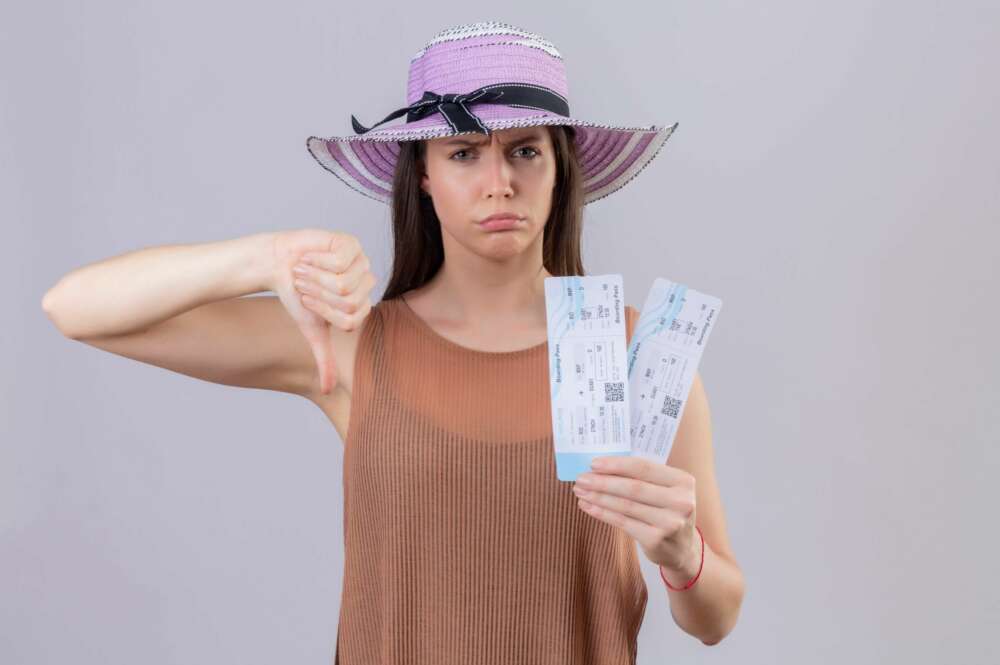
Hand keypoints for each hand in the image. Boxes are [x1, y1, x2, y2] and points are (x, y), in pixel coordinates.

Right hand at [270, 229, 375, 394]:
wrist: (279, 264)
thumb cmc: (297, 296)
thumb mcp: (312, 330)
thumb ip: (325, 359)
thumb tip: (328, 391)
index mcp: (362, 305)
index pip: (351, 320)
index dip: (324, 311)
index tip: (309, 302)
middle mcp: (366, 283)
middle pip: (349, 301)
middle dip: (318, 295)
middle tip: (306, 284)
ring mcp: (361, 261)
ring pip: (343, 282)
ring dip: (316, 277)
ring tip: (306, 270)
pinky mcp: (351, 243)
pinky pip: (339, 260)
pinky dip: (317, 260)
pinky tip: (311, 256)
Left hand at [573, 456, 699, 575]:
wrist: (682, 549)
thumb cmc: (666, 511)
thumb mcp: (666, 490)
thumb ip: (642, 477)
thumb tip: (600, 467)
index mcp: (683, 481)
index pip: (644, 467)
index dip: (616, 465)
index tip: (593, 463)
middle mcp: (680, 502)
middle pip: (633, 487)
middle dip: (603, 482)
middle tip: (581, 478)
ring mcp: (669, 522)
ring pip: (625, 505)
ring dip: (598, 497)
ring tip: (580, 491)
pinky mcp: (656, 540)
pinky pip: (622, 522)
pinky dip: (602, 513)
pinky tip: (588, 506)